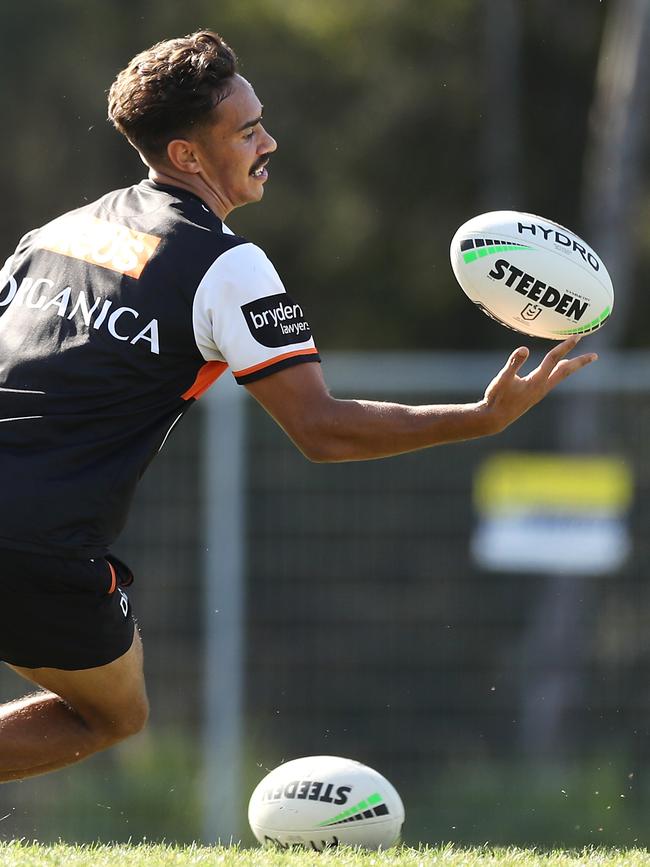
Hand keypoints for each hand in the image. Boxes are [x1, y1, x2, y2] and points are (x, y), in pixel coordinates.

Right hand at [481, 335, 597, 432]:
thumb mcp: (502, 378)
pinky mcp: (536, 395)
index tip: (577, 336)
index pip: (553, 360)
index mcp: (536, 381)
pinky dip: (560, 372)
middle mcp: (542, 387)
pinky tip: (557, 370)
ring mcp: (540, 392)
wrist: (495, 419)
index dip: (565, 347)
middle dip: (580, 362)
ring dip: (571, 367)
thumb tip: (524, 349)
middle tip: (595, 356)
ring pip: (560, 376)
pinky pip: (553, 380)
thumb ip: (514, 363)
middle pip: (565, 371)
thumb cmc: (497, 398)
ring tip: (580, 361)